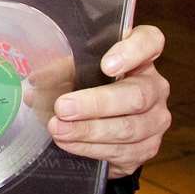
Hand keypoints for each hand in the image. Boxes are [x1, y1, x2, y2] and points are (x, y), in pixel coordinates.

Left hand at [48, 24, 171, 177]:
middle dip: (96, 103)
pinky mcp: (148, 148)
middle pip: (137, 95)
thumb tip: (38, 82)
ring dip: (88, 130)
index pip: (150, 42)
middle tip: (63, 108)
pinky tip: (68, 142)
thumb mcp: (77, 71)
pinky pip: (122, 151)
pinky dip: (90, 147)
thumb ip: (61, 71)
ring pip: (129, 128)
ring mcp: (156, 120)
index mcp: (141, 58)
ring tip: (58, 129)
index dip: (132, 52)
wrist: (105, 126)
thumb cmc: (90, 88)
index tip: (106, 65)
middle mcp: (155, 87)